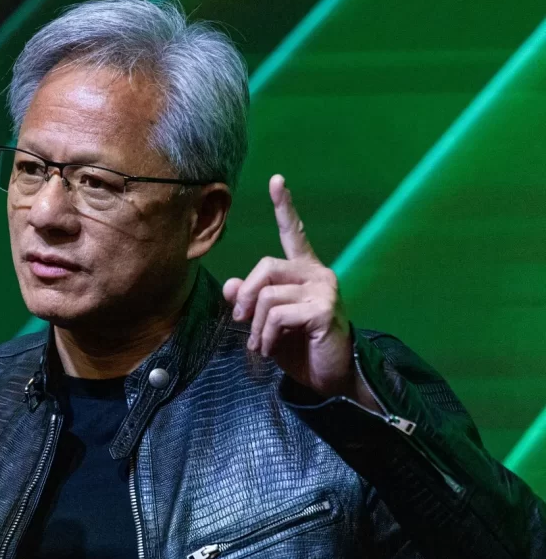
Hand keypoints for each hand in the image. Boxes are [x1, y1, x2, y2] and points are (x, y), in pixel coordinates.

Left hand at [223, 175, 374, 406]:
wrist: (330, 378)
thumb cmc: (300, 349)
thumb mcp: (267, 324)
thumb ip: (249, 301)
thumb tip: (229, 285)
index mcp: (305, 271)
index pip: (294, 233)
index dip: (285, 207)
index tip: (276, 180)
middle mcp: (317, 273)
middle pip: (266, 266)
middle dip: (245, 295)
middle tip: (240, 321)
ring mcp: (323, 289)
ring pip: (268, 294)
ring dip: (255, 324)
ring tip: (260, 344)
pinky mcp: (324, 309)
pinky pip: (278, 314)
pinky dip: (267, 335)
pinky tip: (271, 348)